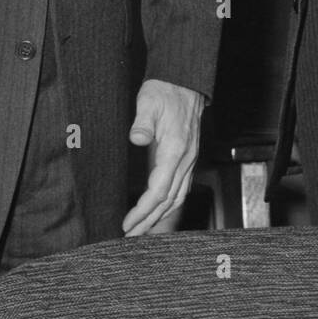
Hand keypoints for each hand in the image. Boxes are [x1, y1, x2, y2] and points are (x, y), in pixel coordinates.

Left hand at [122, 79, 204, 236]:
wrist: (184, 82)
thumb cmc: (164, 91)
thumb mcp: (149, 102)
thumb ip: (143, 122)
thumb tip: (137, 138)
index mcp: (176, 149)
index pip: (160, 189)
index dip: (143, 210)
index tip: (128, 223)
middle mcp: (186, 159)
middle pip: (169, 200)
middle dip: (149, 221)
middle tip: (129, 236)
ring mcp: (189, 160)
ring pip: (178, 197)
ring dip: (160, 217)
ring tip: (141, 230)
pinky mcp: (188, 158)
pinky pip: (181, 188)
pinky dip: (169, 205)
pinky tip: (159, 211)